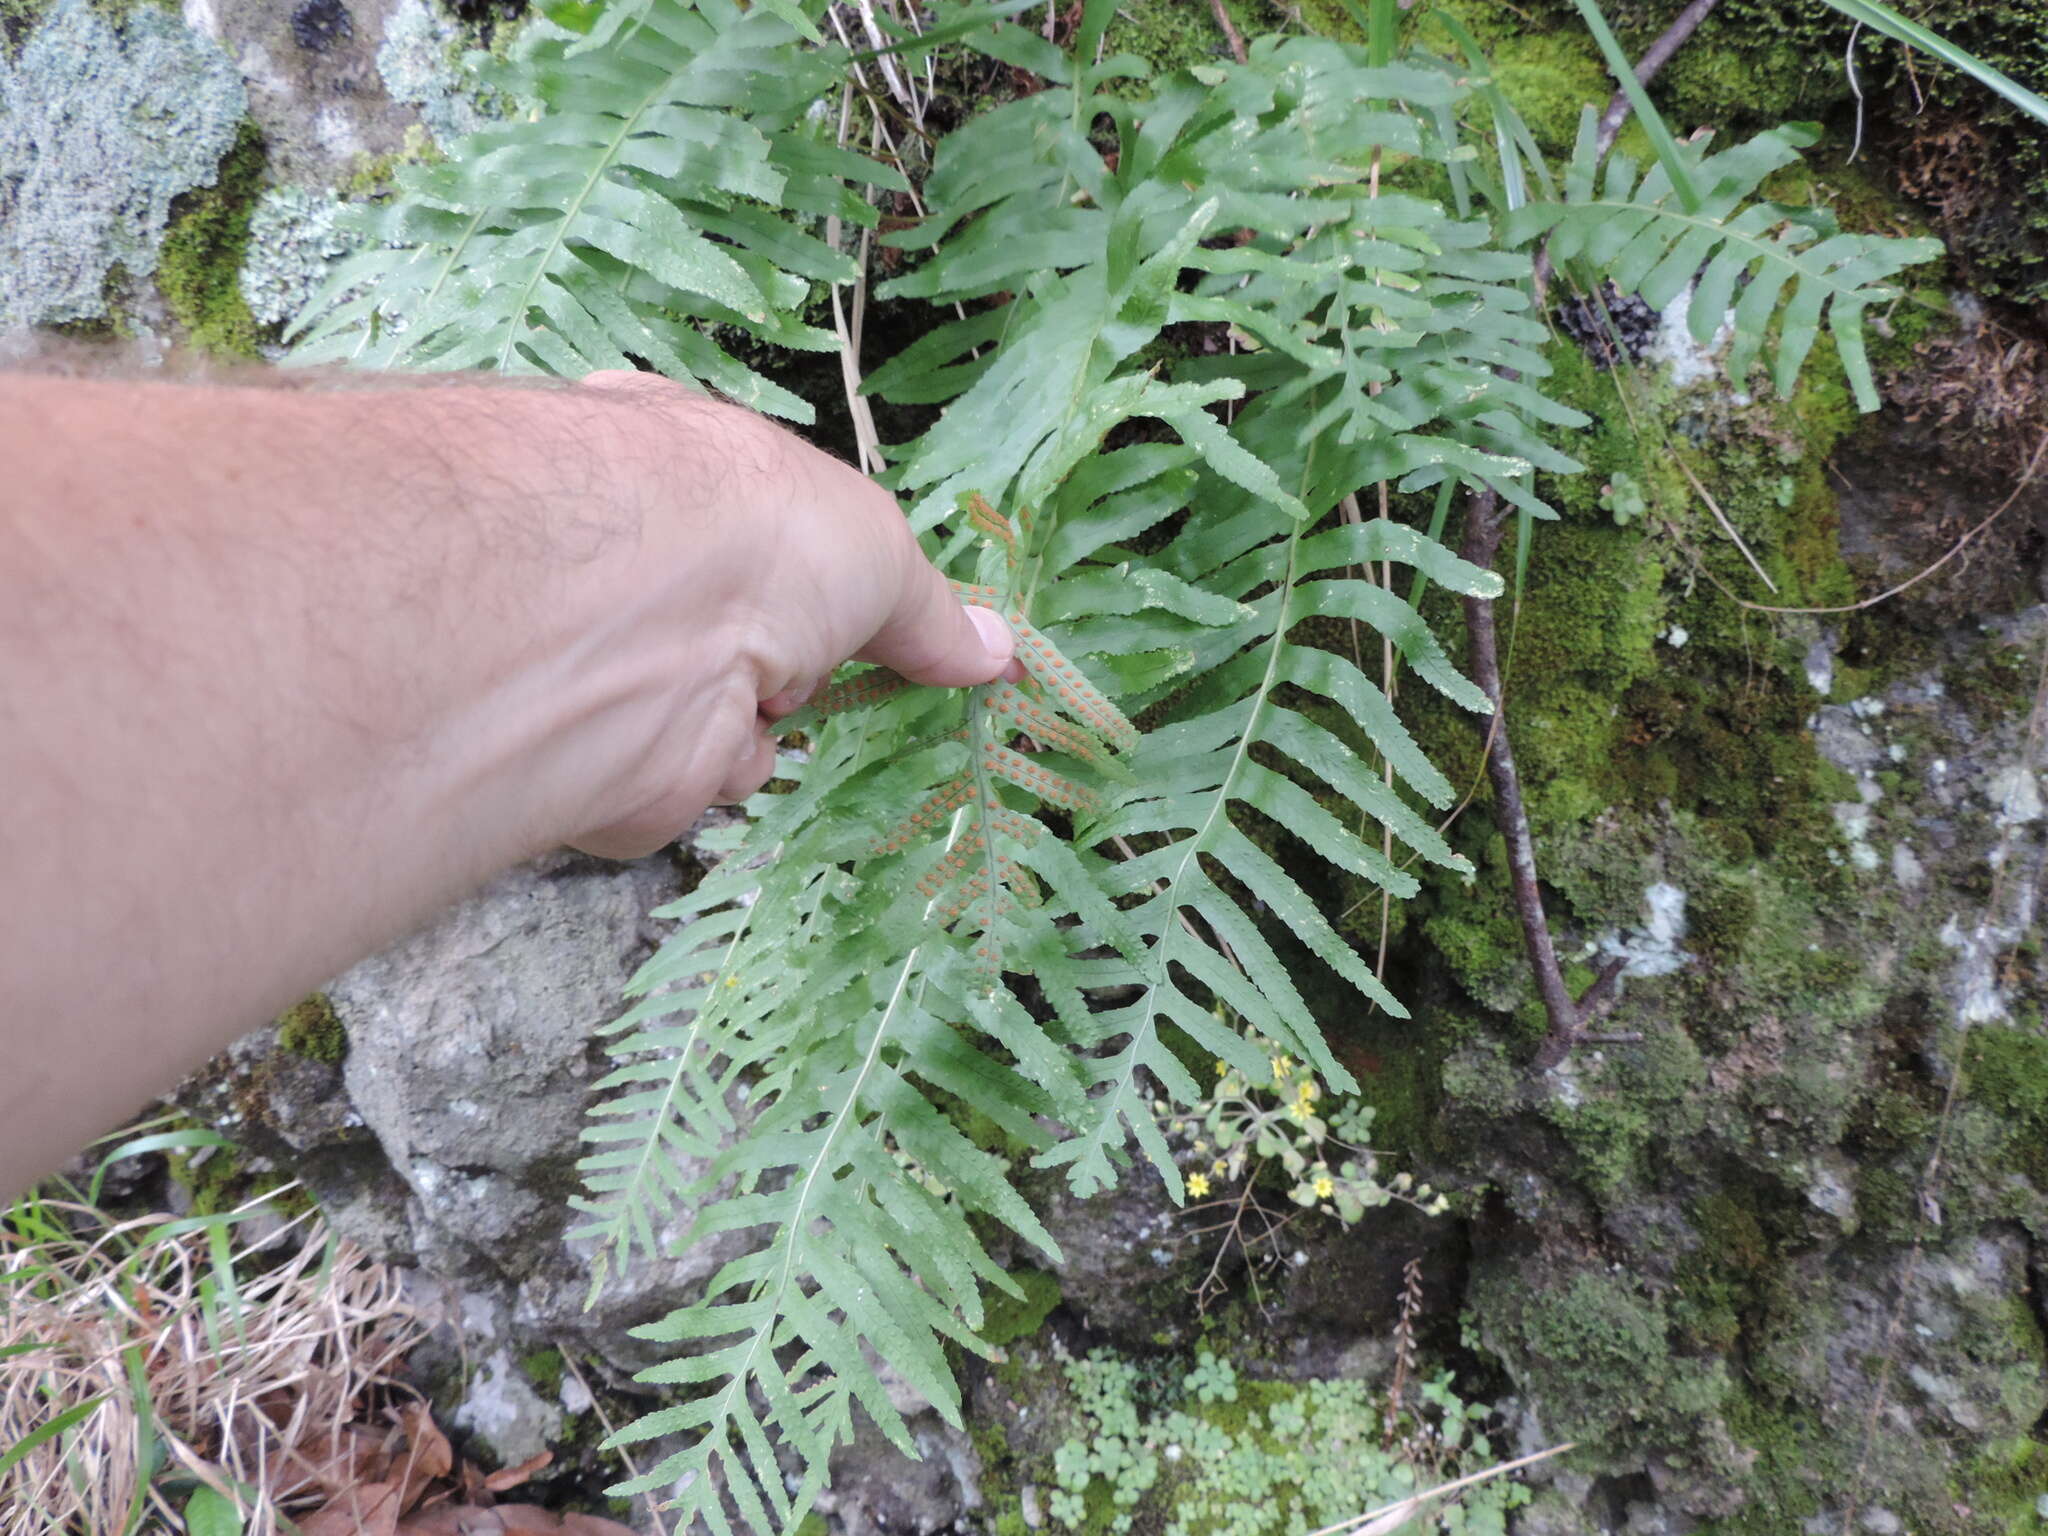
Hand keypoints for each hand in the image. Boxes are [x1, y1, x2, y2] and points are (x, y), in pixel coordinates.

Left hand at [561, 374, 1021, 856]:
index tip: (858, 604)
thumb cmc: (762, 538)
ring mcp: (622, 657)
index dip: (815, 566)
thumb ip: (930, 615)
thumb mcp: (879, 553)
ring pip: (734, 715)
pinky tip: (709, 733)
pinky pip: (703, 775)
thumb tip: (998, 653)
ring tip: (756, 690)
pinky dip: (722, 766)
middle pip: (754, 632)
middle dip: (798, 656)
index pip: (756, 523)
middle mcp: (644, 563)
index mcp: (687, 474)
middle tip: (814, 651)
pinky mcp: (610, 750)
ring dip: (765, 718)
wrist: (643, 619)